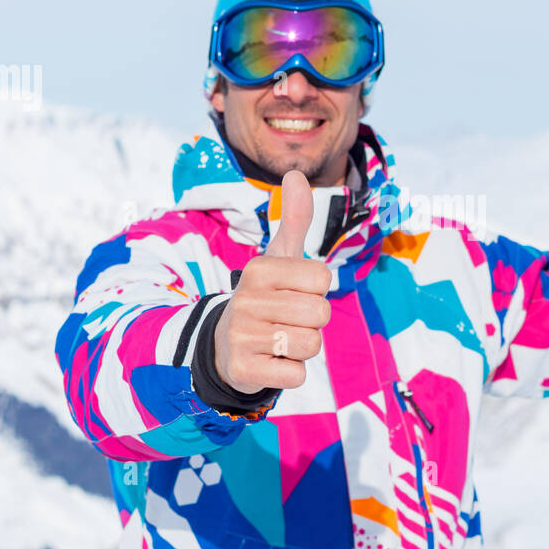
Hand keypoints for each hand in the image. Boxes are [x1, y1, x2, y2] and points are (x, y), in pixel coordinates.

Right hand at [212, 170, 330, 392]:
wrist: (225, 345)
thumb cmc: (265, 297)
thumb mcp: (279, 258)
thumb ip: (294, 219)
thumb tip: (296, 173)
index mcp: (259, 269)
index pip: (323, 280)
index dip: (316, 290)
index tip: (293, 293)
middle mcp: (246, 299)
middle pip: (320, 314)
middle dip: (313, 322)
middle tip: (287, 320)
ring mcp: (241, 336)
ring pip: (311, 346)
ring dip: (303, 348)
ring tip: (280, 340)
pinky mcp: (243, 370)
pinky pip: (296, 375)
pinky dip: (291, 372)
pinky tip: (270, 361)